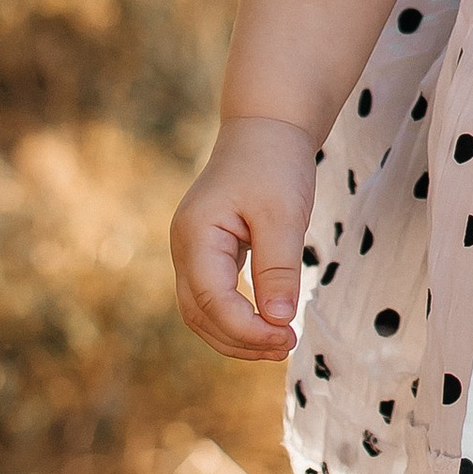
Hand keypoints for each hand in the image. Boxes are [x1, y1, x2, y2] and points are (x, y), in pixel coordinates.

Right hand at [170, 114, 316, 358]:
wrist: (266, 126)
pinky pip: (214, 297)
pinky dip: (237, 317)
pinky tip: (269, 323)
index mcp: (196, 235)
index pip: (211, 300)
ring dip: (237, 334)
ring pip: (203, 311)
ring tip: (280, 343)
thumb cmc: (274, 162)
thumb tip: (278, 321)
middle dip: (240, 339)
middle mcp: (186, 248)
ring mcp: (194, 251)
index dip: (246, 328)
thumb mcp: (283, 213)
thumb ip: (278, 267)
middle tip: (286, 347)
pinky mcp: (209, 252)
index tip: (286, 337)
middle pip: (199, 314)